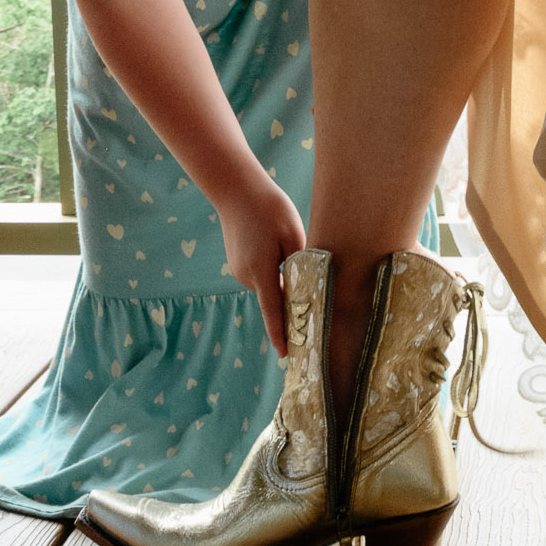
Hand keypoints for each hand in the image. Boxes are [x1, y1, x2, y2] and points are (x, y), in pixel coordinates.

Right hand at [217, 166, 306, 358]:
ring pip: (268, 285)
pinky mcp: (237, 263)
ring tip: (289, 252)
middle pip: (274, 297)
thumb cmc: (269, 209)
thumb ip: (300, 264)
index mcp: (261, 271)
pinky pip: (260, 275)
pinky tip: (275, 248)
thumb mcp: (293, 233)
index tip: (285, 355)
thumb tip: (304, 286)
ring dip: (281, 280)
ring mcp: (238, 270)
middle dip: (290, 297)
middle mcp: (246, 276)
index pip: (273, 311)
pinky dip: (271, 271)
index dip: (280, 334)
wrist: (236, 189)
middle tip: (309, 283)